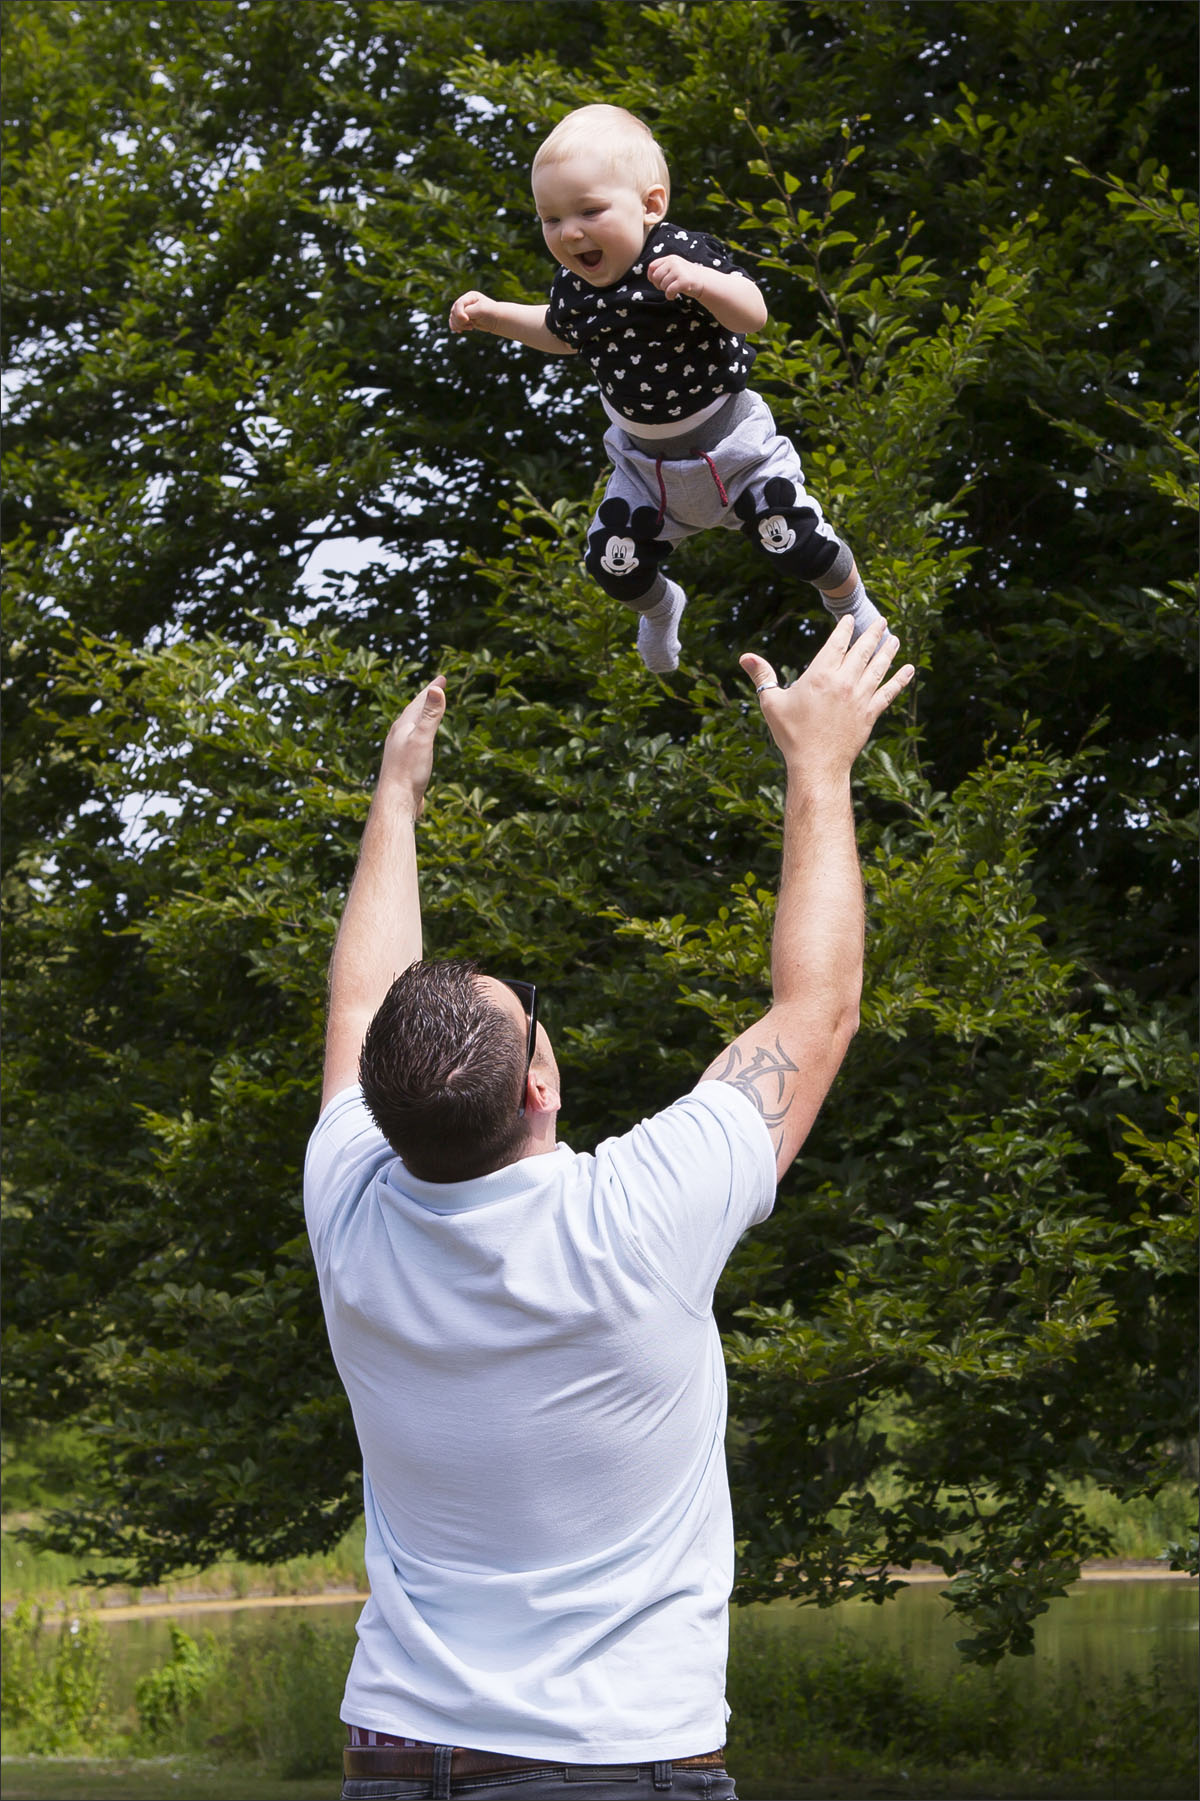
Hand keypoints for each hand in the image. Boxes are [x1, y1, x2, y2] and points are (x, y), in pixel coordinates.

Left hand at [379, 676, 446, 817]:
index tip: (442, 678)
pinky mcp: (403, 764)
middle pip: (413, 711)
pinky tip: (420, 743)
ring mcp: (399, 750)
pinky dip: (420, 734)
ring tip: (427, 712)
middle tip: (436, 688)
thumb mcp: (422, 739)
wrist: (396, 801)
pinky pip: (413, 741)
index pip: (419, 701)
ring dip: (421, 716)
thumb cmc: (409, 771)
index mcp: (403, 727)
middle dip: (425, 699)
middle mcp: (398, 735)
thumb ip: (430, 715)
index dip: (431, 689)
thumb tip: (436, 688)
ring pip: (411, 726)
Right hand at [449, 290, 492, 332]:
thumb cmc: (491, 312)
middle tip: (471, 325)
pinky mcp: (463, 318)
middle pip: (454, 311)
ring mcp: (463, 310)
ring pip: (453, 318)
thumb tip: (459, 317)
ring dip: (459, 325)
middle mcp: (465, 302)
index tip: (467, 320)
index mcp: (470, 296)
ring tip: (470, 327)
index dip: (460, 313)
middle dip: (460, 321)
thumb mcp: (481, 310)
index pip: (459, 304)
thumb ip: (468, 311)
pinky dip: (455, 327)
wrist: (497, 320)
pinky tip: (460, 331)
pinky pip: (453, 322)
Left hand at [647, 255, 705, 302]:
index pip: (652, 267)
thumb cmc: (685, 277)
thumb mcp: (673, 269)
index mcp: (670, 259)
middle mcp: (674, 262)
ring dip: (666, 291)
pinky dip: (669, 296)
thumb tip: (650, 277)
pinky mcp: (683, 281)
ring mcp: (679, 271)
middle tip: (666, 288)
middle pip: (656, 276)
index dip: (651, 276)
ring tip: (673, 290)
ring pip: (663, 285)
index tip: (658, 282)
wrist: (703, 281)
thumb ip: (662, 269)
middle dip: (658, 285)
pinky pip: (669, 291)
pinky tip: (674, 296)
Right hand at [740, 617, 912, 776]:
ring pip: (879, 667)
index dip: (844, 628)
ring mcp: (860, 697)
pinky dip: (900, 680)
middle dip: (873, 633)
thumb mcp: (771, 703)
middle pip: (862, 650)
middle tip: (881, 621)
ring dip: (888, 650)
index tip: (850, 618)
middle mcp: (844, 682)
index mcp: (820, 675)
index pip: (837, 643)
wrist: (817, 765)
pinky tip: (908, 669)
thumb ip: (762, 676)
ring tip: (894, 638)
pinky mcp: (870, 713)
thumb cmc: (792, 735)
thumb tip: (744, 656)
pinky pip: (889, 692)